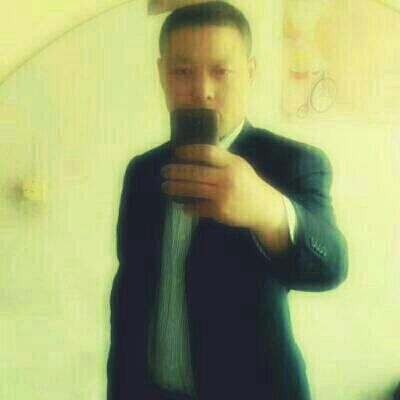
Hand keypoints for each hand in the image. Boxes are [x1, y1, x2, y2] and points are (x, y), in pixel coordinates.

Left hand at [160, 144, 282, 229]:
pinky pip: (198, 207)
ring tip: (165, 186)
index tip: (176, 153)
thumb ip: (220, 160)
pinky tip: (182, 205)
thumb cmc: (247, 183)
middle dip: (176, 171)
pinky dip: (188, 207)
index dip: (189, 151)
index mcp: (232, 163)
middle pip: (195, 172)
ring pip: (193, 190)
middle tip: (164, 171)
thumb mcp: (239, 166)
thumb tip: (192, 154)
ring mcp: (223, 195)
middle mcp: (228, 178)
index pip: (207, 153)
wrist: (264, 207)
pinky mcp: (220, 211)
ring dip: (176, 188)